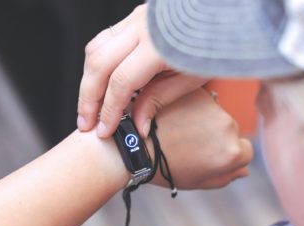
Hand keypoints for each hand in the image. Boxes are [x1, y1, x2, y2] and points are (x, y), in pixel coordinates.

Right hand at [77, 4, 207, 138]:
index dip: (109, 109)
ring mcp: (133, 20)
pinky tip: (99, 83)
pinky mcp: (131, 19)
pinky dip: (97, 64)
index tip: (104, 130)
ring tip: (89, 106)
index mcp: (158, 46)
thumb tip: (137, 125)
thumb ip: (159, 99)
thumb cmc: (210, 48)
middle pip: (99, 64)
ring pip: (95, 50)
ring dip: (88, 80)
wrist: (218, 18)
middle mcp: (140, 28)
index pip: (122, 81)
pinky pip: (103, 41)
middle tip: (85, 123)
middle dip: (88, 98)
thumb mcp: (190, 79)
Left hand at [149, 88, 253, 188]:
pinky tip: (174, 116)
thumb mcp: (199, 181)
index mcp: (232, 152)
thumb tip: (244, 171)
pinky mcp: (197, 92)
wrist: (134, 145)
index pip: (245, 151)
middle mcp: (228, 125)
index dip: (227, 154)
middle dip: (216, 135)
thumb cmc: (164, 168)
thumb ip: (226, 176)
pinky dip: (191, 106)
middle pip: (231, 130)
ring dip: (204, 119)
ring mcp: (213, 105)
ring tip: (178, 129)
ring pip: (216, 112)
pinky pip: (202, 100)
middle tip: (189, 142)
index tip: (209, 154)